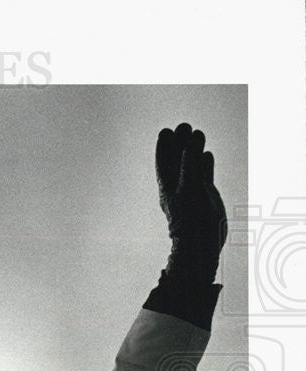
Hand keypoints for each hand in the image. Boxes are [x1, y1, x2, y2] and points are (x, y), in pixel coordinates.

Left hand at [156, 123, 227, 286]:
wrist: (201, 244)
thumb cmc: (191, 219)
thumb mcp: (188, 189)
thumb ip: (188, 165)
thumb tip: (188, 142)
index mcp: (168, 187)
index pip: (163, 163)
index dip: (164, 147)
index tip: (165, 132)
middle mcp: (178, 188)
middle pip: (177, 161)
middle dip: (180, 144)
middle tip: (184, 126)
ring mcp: (192, 192)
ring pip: (192, 167)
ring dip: (194, 150)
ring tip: (197, 133)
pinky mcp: (205, 197)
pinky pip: (204, 176)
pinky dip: (205, 164)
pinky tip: (207, 155)